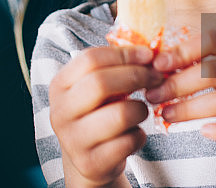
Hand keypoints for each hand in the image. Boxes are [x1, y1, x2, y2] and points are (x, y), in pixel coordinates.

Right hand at [49, 45, 161, 186]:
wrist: (88, 161)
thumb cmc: (97, 115)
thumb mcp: (94, 89)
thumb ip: (113, 69)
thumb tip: (148, 52)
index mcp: (59, 85)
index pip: (90, 59)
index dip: (123, 54)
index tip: (148, 55)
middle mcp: (60, 111)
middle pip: (101, 83)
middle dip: (136, 76)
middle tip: (156, 77)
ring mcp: (73, 139)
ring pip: (120, 114)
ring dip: (141, 109)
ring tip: (140, 110)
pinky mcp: (91, 163)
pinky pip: (128, 142)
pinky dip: (140, 135)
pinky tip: (134, 133)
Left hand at [144, 25, 215, 147]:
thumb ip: (206, 58)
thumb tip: (158, 64)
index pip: (214, 38)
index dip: (183, 51)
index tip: (157, 65)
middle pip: (214, 72)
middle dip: (177, 85)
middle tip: (153, 96)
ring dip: (189, 110)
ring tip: (167, 115)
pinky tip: (202, 131)